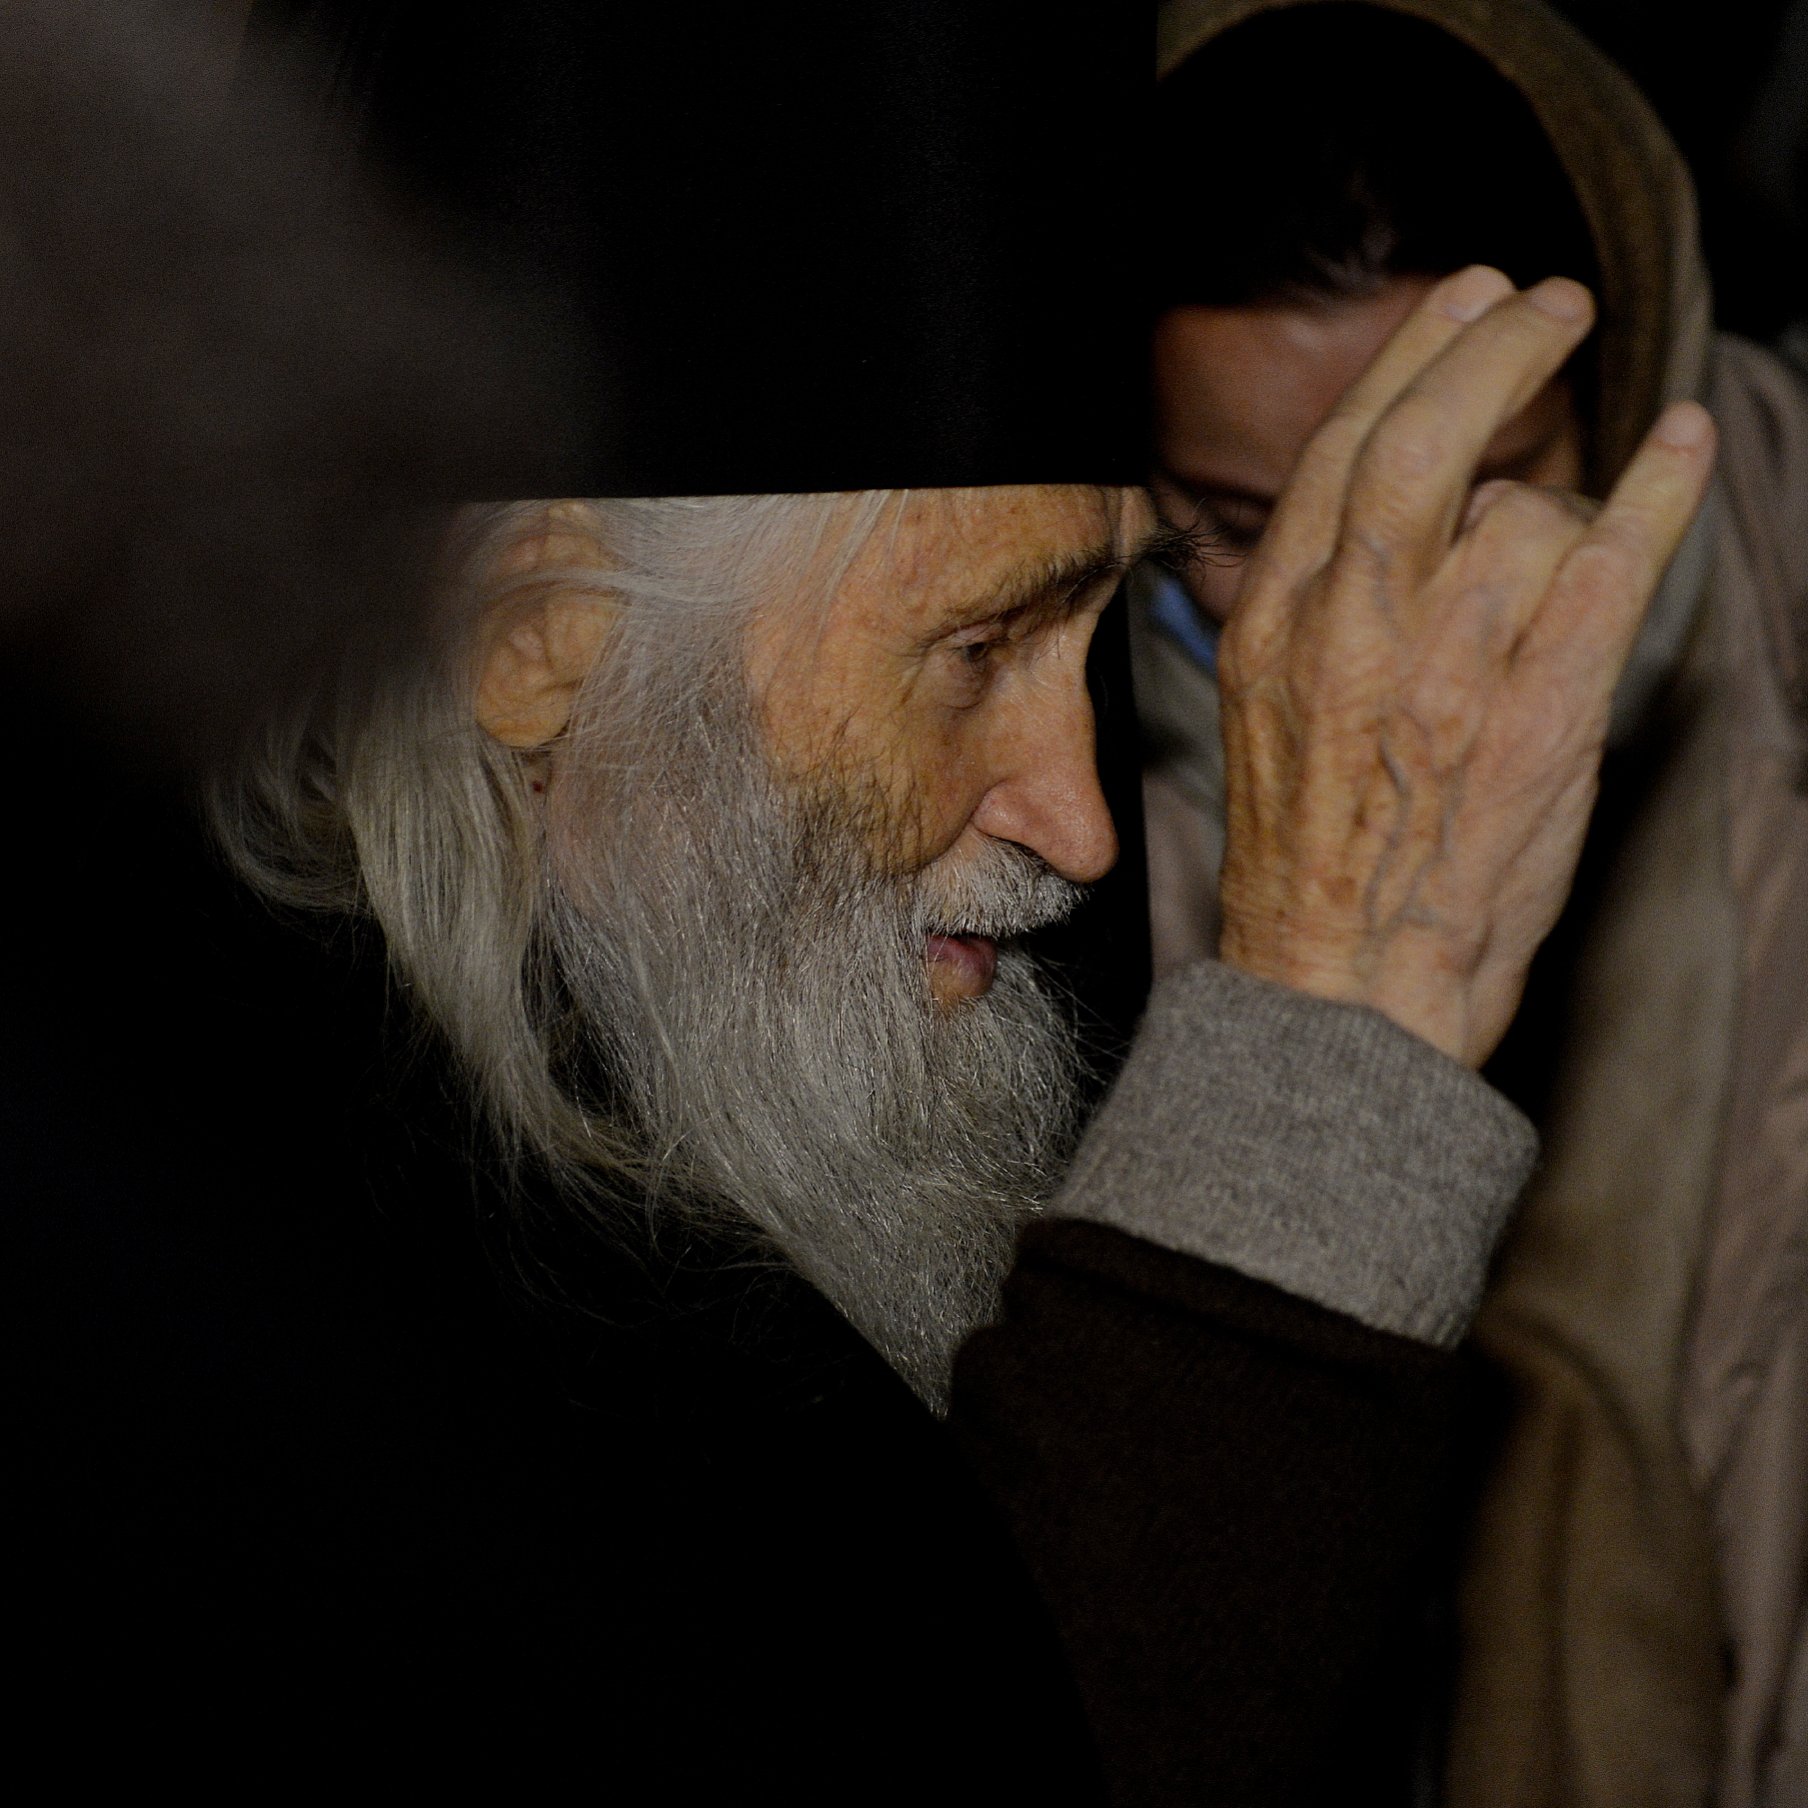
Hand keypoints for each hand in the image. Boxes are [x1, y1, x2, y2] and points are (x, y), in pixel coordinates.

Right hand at [1215, 265, 1715, 1067]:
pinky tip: (1682, 444)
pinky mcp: (1539, 720)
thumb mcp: (1268, 714)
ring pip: (1528, 513)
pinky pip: (1611, 567)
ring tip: (1569, 550)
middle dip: (1496, 344)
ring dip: (1565, 510)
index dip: (1413, 357)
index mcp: (1271, 626)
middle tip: (1547, 300)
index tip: (1466, 300)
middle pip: (1427, 438)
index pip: (1338, 451)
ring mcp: (1447, 672)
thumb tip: (1398, 508)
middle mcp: (1350, 631)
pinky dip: (1659, 493)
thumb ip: (1316, 605)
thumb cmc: (1307, 861)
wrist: (1339, 987)